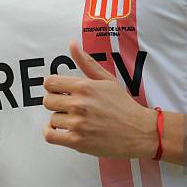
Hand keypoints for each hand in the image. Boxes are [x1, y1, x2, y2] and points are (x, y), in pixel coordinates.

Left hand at [42, 41, 157, 158]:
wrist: (138, 131)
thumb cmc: (123, 105)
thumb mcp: (107, 79)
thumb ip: (86, 62)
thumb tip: (72, 45)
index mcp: (84, 86)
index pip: (50, 82)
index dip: (53, 87)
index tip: (58, 91)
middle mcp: (79, 104)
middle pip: (47, 101)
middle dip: (55, 102)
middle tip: (66, 105)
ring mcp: (78, 123)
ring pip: (52, 119)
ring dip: (59, 119)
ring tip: (72, 118)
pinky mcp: (77, 141)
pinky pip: (50, 136)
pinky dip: (49, 132)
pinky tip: (56, 129)